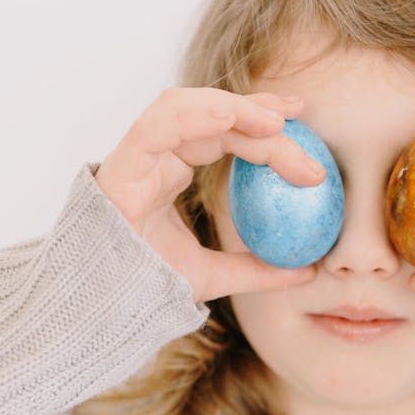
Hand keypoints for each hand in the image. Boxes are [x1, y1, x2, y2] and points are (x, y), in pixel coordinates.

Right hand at [95, 86, 323, 302]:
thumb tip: (309, 271)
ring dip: (232, 107)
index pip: (222, 130)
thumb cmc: (146, 285)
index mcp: (172, 170)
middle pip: (211, 115)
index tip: (300, 119)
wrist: (105, 307)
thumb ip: (257, 270)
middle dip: (257, 111)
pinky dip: (192, 116)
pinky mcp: (119, 168)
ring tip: (274, 121)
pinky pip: (154, 128)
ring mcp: (135, 158)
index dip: (261, 118)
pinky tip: (228, 118)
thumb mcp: (213, 276)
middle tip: (299, 119)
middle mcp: (155, 156)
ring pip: (183, 107)